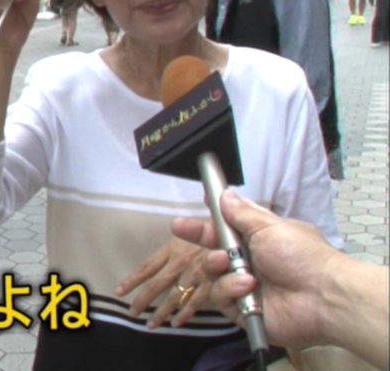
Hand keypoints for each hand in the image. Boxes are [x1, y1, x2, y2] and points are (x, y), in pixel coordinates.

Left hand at [117, 236, 210, 328]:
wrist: (239, 232)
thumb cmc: (216, 227)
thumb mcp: (192, 227)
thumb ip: (181, 236)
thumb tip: (172, 233)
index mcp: (172, 248)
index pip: (146, 267)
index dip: (132, 280)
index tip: (119, 292)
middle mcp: (180, 263)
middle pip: (156, 285)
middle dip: (142, 301)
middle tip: (132, 314)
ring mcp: (195, 275)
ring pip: (174, 298)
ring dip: (161, 313)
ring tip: (151, 324)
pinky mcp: (212, 285)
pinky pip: (196, 303)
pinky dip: (186, 314)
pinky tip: (177, 324)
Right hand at [171, 191, 334, 348]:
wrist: (322, 297)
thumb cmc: (300, 256)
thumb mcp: (270, 227)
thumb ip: (241, 213)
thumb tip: (225, 194)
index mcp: (258, 239)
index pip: (226, 227)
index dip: (208, 219)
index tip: (195, 205)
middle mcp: (249, 262)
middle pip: (213, 248)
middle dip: (198, 237)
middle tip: (180, 227)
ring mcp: (243, 286)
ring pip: (211, 272)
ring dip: (218, 265)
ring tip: (231, 264)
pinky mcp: (240, 309)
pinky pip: (221, 296)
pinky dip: (231, 288)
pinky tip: (248, 286)